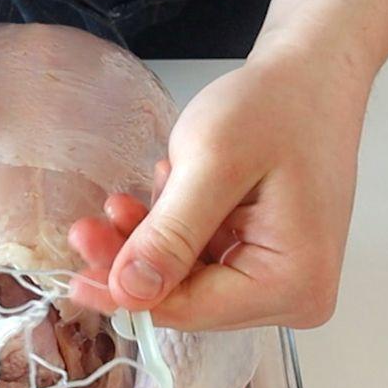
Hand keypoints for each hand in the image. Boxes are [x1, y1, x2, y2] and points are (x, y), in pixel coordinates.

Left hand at [68, 50, 370, 330]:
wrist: (313, 77)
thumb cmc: (277, 106)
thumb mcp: (214, 162)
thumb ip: (170, 234)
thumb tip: (129, 293)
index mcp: (293, 282)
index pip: (189, 311)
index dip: (126, 295)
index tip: (74, 278)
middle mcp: (296, 296)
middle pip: (187, 299)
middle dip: (134, 263)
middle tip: (86, 228)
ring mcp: (283, 282)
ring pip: (188, 282)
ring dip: (150, 242)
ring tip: (134, 196)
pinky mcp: (267, 264)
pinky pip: (202, 263)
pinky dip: (172, 233)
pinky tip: (168, 191)